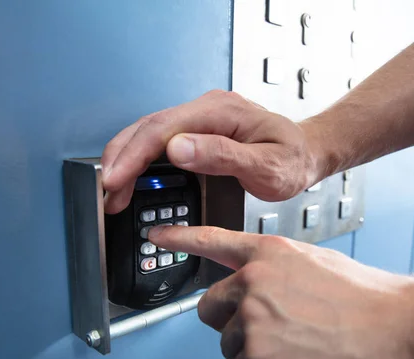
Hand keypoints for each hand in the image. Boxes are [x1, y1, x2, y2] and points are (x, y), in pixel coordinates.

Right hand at [101, 89, 324, 213]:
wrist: (306, 154)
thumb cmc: (292, 160)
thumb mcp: (266, 165)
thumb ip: (222, 157)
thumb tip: (176, 149)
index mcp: (221, 111)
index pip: (164, 128)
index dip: (134, 155)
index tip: (115, 180)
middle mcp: (207, 108)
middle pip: (149, 127)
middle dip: (121, 160)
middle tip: (107, 194)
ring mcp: (201, 117)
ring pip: (150, 133)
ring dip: (127, 160)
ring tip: (114, 191)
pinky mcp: (199, 130)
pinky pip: (162, 141)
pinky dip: (142, 160)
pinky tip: (133, 176)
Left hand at [148, 225, 413, 358]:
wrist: (403, 333)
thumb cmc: (372, 303)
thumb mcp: (318, 266)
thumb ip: (280, 271)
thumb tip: (259, 286)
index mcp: (271, 253)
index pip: (212, 241)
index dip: (180, 238)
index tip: (158, 235)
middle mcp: (254, 280)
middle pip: (210, 309)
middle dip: (232, 323)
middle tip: (271, 331)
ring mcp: (252, 317)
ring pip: (230, 345)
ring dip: (257, 353)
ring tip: (300, 348)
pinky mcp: (257, 356)